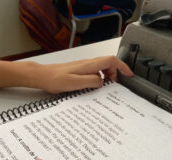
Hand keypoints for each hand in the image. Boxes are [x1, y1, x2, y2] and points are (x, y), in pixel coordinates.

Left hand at [18, 56, 132, 93]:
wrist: (42, 76)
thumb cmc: (55, 79)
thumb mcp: (74, 83)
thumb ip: (91, 81)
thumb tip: (102, 82)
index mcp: (88, 65)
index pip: (111, 60)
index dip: (122, 66)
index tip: (129, 74)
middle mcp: (87, 64)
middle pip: (108, 64)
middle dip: (116, 74)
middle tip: (115, 85)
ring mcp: (83, 67)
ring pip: (101, 68)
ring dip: (107, 77)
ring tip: (106, 88)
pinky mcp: (79, 71)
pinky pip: (94, 72)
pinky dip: (99, 78)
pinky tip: (95, 87)